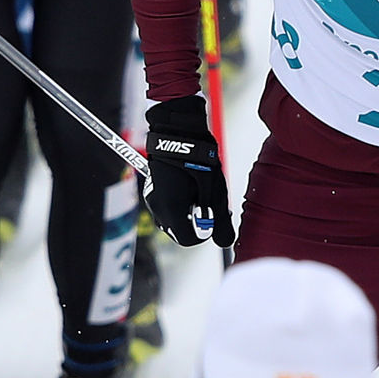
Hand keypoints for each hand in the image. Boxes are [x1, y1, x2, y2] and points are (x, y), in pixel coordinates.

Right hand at [144, 94, 236, 248]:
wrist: (178, 133)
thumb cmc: (199, 161)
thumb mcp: (216, 192)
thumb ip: (220, 221)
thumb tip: (225, 244)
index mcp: (172, 210)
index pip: (187, 240)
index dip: (204, 234)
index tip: (215, 220)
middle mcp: (158, 208)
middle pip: (179, 232)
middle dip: (196, 224)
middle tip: (210, 204)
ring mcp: (153, 199)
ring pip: (173, 221)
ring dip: (188, 214)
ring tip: (201, 193)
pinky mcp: (153, 191)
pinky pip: (167, 209)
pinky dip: (180, 205)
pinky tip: (191, 188)